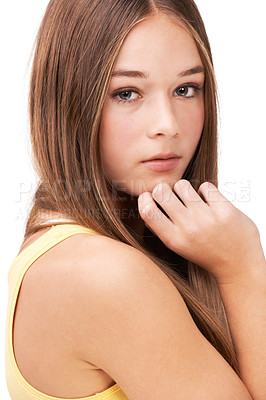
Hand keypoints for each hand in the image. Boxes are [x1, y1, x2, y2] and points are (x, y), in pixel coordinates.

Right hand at [138, 180, 264, 284]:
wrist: (239, 266)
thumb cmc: (205, 253)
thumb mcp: (178, 246)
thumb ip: (162, 227)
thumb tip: (147, 200)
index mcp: (174, 240)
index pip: (147, 211)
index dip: (145, 199)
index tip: (150, 197)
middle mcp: (188, 228)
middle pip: (161, 191)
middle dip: (163, 189)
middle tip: (171, 195)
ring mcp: (207, 218)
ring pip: (182, 185)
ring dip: (185, 189)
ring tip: (192, 200)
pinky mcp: (225, 209)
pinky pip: (205, 186)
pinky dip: (206, 192)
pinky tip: (210, 204)